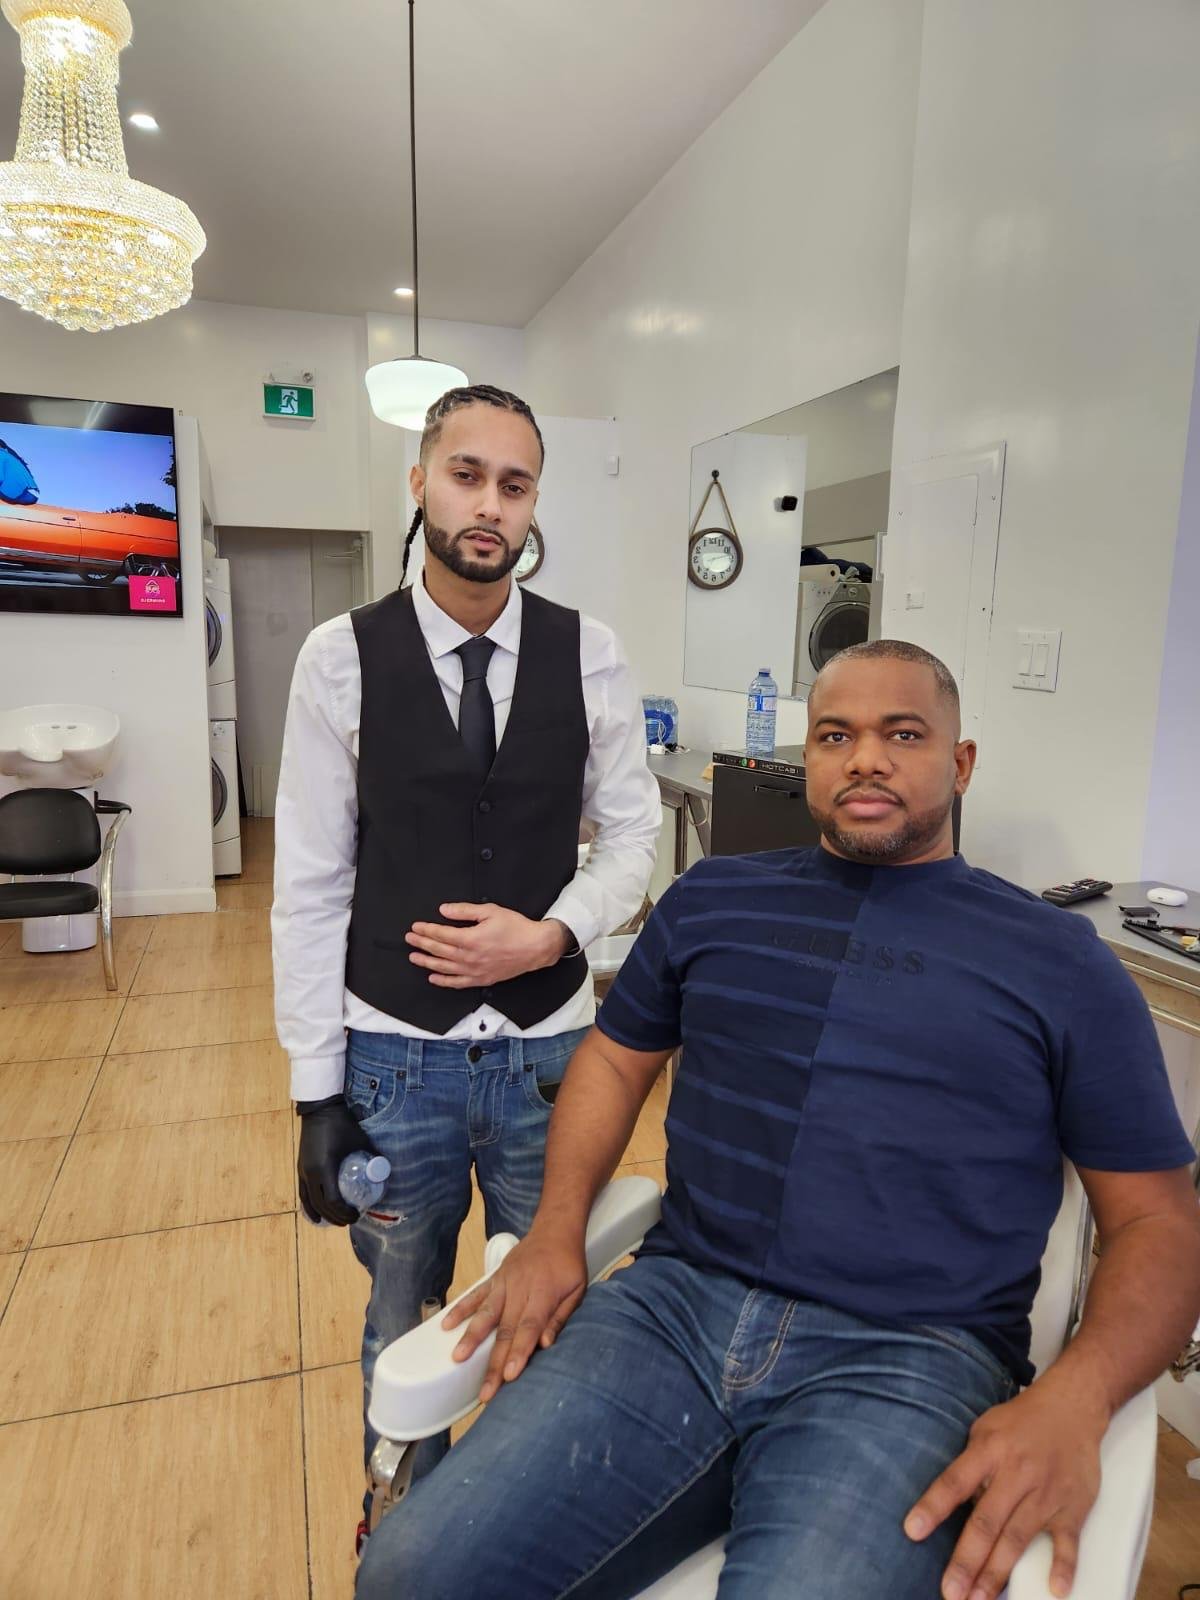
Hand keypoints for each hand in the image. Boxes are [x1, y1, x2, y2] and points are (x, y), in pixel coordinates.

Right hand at [296, 1096, 375, 1226]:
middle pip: (322, 1205)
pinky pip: (303, 1193)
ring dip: (322, 1214)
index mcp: (326, 1168)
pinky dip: (309, 1206)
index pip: (333, 1200)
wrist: (320, 1110)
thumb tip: (384, 1171)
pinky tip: (316, 1214)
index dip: (344, 1212)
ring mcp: (303, 1171)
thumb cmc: (342, 1124)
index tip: (356, 1215)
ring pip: (310, 1201)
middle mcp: (311, 1173)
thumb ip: (372, 1156)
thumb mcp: (360, 1141)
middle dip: (336, 1217)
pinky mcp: (300, 1168)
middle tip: (350, 1220)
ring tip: (335, 1221)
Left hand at [406, 903, 569, 988]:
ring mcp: (475, 971)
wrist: (535, 947)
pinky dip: (443, 981)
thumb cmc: (515, 927)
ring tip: (414, 957)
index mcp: (471, 938)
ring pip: (444, 968)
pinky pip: (457, 983)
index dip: (426, 930)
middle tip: (409, 939)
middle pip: (439, 951)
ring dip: (427, 963)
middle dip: (422, 944)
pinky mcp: (481, 979)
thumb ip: (464, 911)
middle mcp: (470, 957)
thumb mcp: (490, 911)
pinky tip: (433, 978)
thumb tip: (443, 910)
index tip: (415, 927)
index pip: (441, 934)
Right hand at [440, 1225, 588, 1401]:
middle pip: (505, 1330)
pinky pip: (475, 1295)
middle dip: (495, 1362)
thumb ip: (561, 1318)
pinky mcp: (494, 1278)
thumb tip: (545, 1345)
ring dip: (471, 1337)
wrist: (554, 1229)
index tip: (510, 1376)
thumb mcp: (578, 1290)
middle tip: (486, 1391)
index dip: (519, 1352)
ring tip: (457, 1358)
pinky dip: (461, 1309)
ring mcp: (503, 1283)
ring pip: (485, 1313)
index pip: (529, 1327)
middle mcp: (519, 1289)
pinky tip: (446, 1325)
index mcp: (543, 1294)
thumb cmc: (568, 1264)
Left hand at [904, 1376, 1107, 1599]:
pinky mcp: (1072, 1507)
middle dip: (967, 1561)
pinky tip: (1053, 1590)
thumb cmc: (1021, 1421)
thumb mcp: (985, 1429)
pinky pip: (1067, 1542)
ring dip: (998, 1573)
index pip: (954, 1482)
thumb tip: (958, 1506)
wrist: (1072, 1407)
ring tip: (979, 1599)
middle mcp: (1016, 1474)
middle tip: (951, 1593)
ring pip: (1018, 1538)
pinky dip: (1062, 1566)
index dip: (933, 1507)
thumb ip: (971, 1466)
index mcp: (989, 1451)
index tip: (912, 1531)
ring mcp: (1046, 1493)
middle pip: (986, 1522)